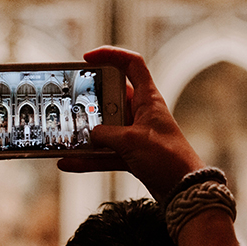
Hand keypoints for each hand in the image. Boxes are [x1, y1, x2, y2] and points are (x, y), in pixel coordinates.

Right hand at [58, 46, 204, 201]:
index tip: (87, 58)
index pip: (132, 65)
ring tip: (63, 135)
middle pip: (110, 98)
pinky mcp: (132, 155)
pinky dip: (89, 158)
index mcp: (147, 99)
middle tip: (67, 103)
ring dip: (85, 133)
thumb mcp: (131, 141)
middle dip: (88, 101)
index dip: (111, 55)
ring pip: (105, 128)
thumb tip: (90, 135)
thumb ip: (105, 134)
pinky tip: (69, 162)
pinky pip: (105, 153)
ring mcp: (135, 134)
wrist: (184, 190)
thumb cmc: (167, 158)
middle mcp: (141, 113)